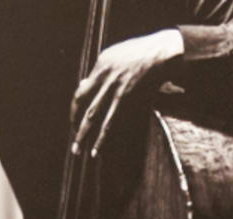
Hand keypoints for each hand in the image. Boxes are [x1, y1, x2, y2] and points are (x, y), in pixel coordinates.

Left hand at [74, 26, 190, 161]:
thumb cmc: (140, 53)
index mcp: (99, 66)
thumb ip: (101, 69)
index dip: (75, 108)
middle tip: (72, 141)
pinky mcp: (127, 99)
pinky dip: (102, 137)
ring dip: (84, 135)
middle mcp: (103, 78)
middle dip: (75, 124)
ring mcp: (114, 89)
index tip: (74, 119)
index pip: (81, 91)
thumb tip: (86, 83)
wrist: (160, 53)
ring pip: (93, 116)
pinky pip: (110, 122)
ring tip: (78, 151)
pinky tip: (97, 149)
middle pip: (83, 105)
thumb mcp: (115, 54)